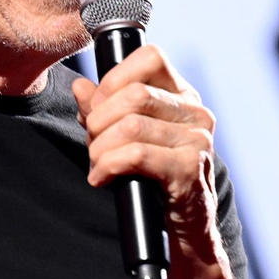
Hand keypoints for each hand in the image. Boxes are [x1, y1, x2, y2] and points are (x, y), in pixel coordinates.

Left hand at [72, 45, 217, 244]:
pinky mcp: (191, 168)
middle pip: (133, 94)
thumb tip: (80, 86)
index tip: (97, 107)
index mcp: (181, 93)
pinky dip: (109, 165)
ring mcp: (198, 139)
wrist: (184, 221)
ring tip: (96, 164)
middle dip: (99, 120)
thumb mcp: (124, 135)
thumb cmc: (152, 173)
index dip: (114, 78)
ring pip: (130, 126)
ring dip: (100, 149)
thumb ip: (102, 108)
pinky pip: (137, 155)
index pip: (150, 57)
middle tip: (92, 143)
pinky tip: (101, 177)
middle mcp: (196, 111)